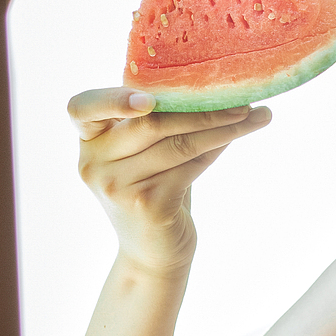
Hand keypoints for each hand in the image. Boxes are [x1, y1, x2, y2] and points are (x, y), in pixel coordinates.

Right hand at [69, 88, 271, 275]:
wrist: (151, 252)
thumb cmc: (150, 189)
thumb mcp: (142, 153)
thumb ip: (156, 121)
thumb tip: (211, 83)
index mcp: (88, 141)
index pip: (81, 108)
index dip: (112, 99)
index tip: (149, 98)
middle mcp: (94, 164)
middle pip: (151, 122)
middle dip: (201, 106)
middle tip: (241, 95)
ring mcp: (119, 187)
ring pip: (179, 142)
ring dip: (223, 126)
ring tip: (254, 114)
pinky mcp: (148, 205)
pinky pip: (192, 165)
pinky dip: (218, 147)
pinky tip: (239, 135)